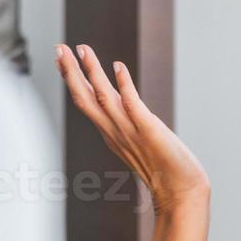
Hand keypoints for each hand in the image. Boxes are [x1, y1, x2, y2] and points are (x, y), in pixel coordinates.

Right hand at [55, 43, 209, 213]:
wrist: (181, 192)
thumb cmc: (164, 169)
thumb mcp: (137, 141)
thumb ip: (127, 123)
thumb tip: (122, 105)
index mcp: (111, 133)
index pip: (84, 101)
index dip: (71, 78)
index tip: (62, 56)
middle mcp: (115, 131)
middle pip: (85, 98)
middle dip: (71, 72)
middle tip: (59, 47)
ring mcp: (130, 131)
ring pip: (104, 98)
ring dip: (92, 73)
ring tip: (83, 50)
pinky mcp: (149, 130)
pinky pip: (132, 105)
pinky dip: (124, 85)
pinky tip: (118, 67)